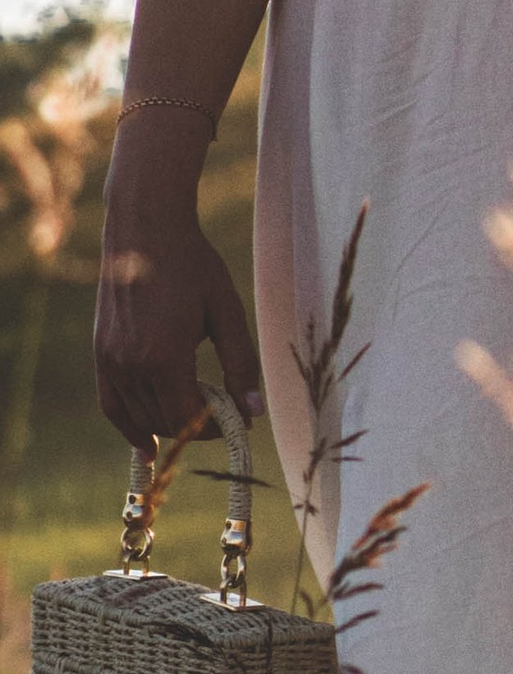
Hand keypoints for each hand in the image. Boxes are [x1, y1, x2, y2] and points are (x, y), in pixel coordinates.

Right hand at [94, 130, 261, 449]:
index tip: (238, 419)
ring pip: (137, 417)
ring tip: (195, 420)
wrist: (146, 230)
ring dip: (167, 425)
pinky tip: (146, 443)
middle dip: (195, 425)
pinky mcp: (100, 354)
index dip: (215, 425)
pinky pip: (112, 404)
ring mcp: (109, 361)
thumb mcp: (227, 311)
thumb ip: (240, 363)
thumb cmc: (193, 265)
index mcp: (164, 357)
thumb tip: (253, 411)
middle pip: (163, 421)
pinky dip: (129, 425)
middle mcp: (130, 365)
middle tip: (223, 411)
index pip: (188, 416)